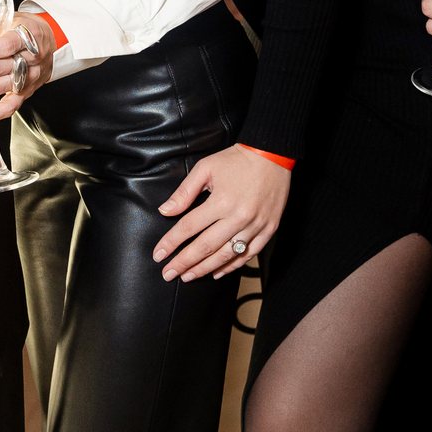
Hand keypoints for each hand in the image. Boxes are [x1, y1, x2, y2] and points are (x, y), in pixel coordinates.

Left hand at [152, 144, 290, 282]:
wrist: (273, 154)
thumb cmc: (237, 160)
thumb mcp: (206, 168)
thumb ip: (184, 192)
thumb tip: (165, 211)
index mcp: (221, 201)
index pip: (189, 227)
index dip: (171, 243)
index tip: (158, 255)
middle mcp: (238, 217)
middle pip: (206, 247)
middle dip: (184, 263)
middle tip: (168, 274)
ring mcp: (255, 226)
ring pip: (226, 256)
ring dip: (205, 269)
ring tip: (188, 276)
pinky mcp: (269, 229)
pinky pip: (249, 255)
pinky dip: (232, 266)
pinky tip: (218, 272)